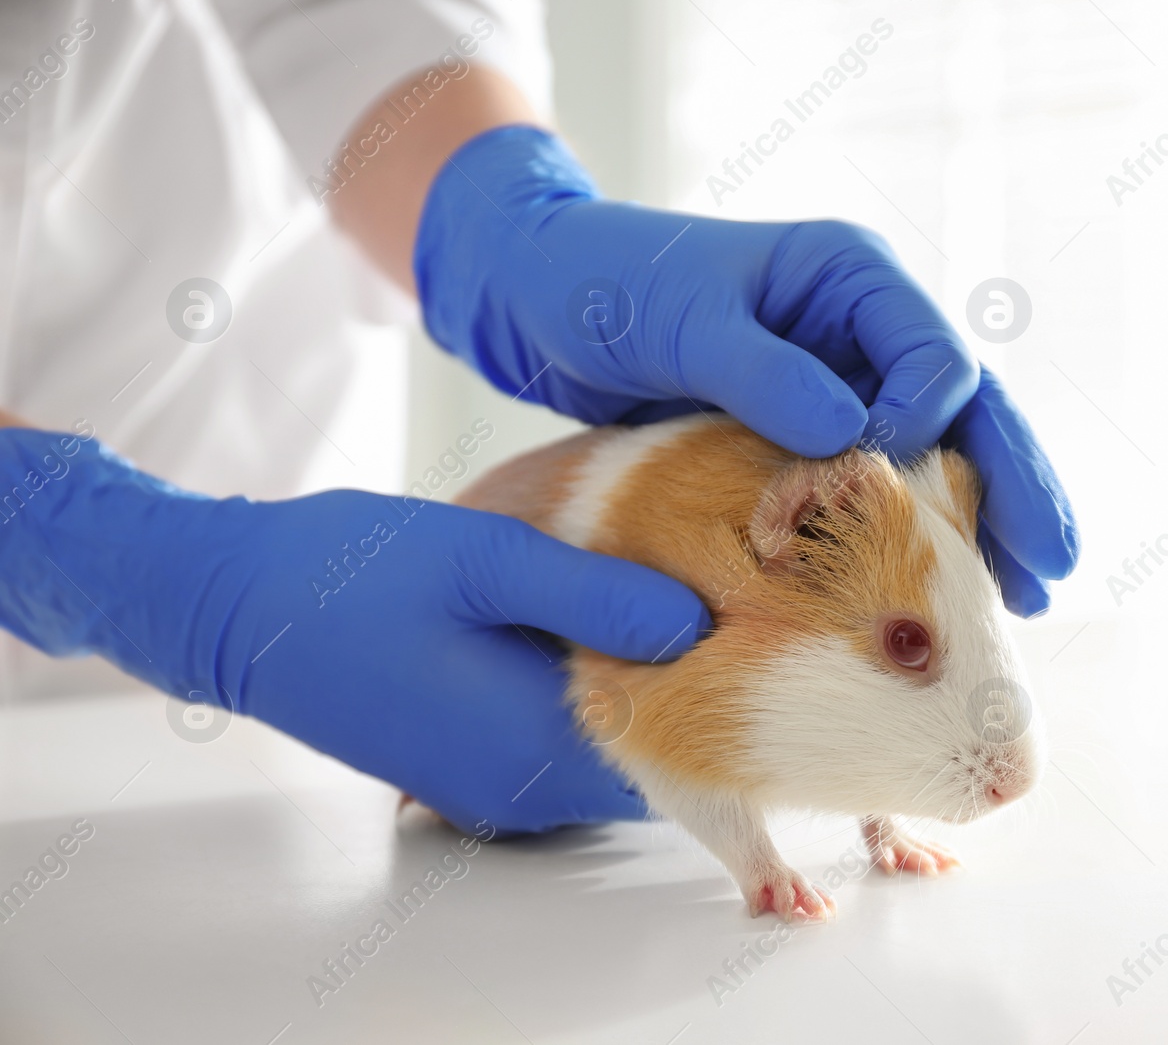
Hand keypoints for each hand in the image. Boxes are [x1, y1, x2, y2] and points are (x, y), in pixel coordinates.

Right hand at [0, 429, 709, 832]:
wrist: (232, 607)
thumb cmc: (348, 574)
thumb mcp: (484, 559)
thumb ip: (595, 592)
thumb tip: (696, 622)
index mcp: (531, 745)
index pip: (676, 748)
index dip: (725, 686)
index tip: (756, 617)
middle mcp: (519, 789)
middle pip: (649, 757)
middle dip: (692, 689)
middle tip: (724, 599)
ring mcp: (491, 787)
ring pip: (608, 754)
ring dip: (641, 692)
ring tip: (666, 602)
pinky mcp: (468, 768)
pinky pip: (561, 749)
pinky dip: (592, 699)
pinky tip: (594, 629)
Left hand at [413, 125, 1075, 614]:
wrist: (540, 298)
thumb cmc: (604, 286)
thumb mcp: (680, 322)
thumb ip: (763, 373)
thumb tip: (854, 436)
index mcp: (849, 277)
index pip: (935, 356)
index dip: (928, 425)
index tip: (881, 479)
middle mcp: (864, 327)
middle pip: (966, 410)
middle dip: (1013, 487)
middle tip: (1052, 569)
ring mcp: (844, 380)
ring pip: (939, 455)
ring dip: (982, 524)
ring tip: (1026, 601)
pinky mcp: (811, 431)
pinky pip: (880, 485)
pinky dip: (913, 534)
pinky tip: (944, 591)